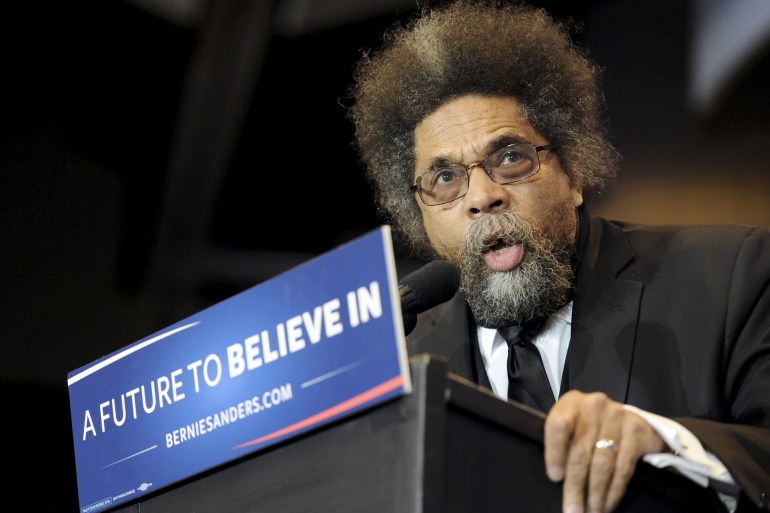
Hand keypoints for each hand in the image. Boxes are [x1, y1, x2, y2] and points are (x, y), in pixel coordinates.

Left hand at [543, 390, 665, 512]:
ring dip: (596, 493)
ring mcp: (617, 416)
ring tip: (592, 511)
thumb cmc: (591, 427)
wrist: (631, 420)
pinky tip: (608, 503)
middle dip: (576, 486)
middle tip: (572, 510)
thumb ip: (563, 443)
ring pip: (602, 463)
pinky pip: (623, 467)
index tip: (555, 477)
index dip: (555, 453)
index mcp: (571, 403)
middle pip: (580, 451)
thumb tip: (558, 478)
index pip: (558, 426)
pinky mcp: (636, 431)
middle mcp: (593, 406)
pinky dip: (614, 490)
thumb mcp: (573, 427)